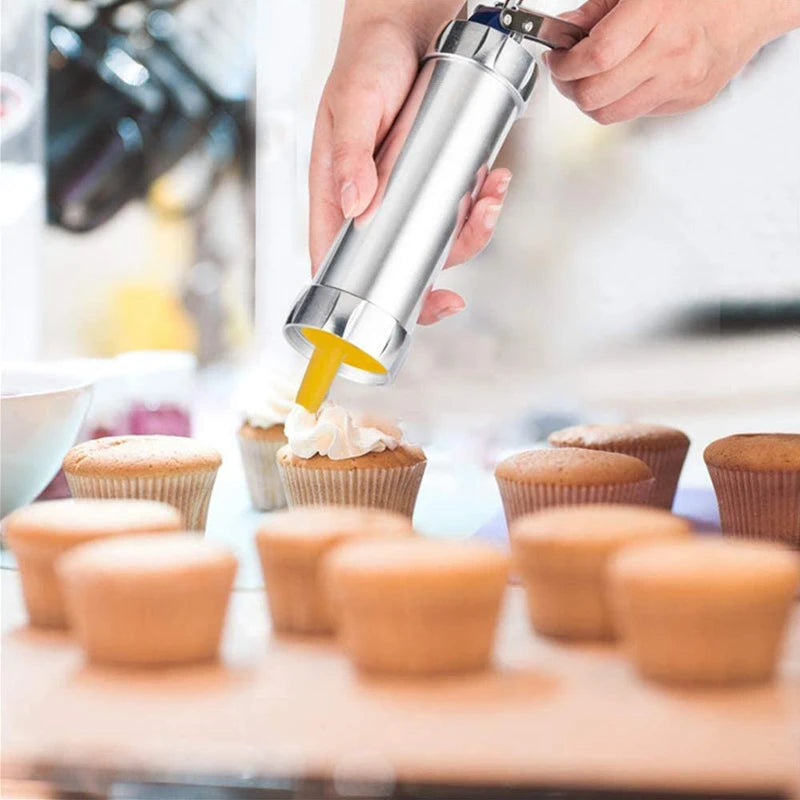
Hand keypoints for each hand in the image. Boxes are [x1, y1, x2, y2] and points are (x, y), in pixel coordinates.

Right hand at [309, 11, 510, 325]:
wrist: (408, 21)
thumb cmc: (367, 60)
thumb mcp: (353, 105)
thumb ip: (350, 155)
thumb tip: (356, 208)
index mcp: (336, 195)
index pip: (339, 262)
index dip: (367, 300)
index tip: (403, 313)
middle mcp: (372, 201)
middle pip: (398, 262)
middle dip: (436, 274)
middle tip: (458, 283)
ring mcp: (407, 190)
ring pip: (439, 237)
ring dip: (471, 231)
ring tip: (490, 198)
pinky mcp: (438, 174)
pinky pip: (462, 204)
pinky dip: (484, 201)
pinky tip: (495, 181)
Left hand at [546, 0, 799, 123]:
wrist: (751, 3)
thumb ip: (598, 10)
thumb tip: (566, 31)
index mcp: (656, 13)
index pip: (595, 57)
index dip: (565, 65)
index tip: (557, 59)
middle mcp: (669, 52)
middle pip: (596, 95)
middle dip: (570, 87)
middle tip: (566, 73)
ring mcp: (680, 81)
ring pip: (610, 114)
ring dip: (590, 101)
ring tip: (589, 81)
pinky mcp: (687, 100)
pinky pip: (637, 113)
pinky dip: (620, 101)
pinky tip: (624, 80)